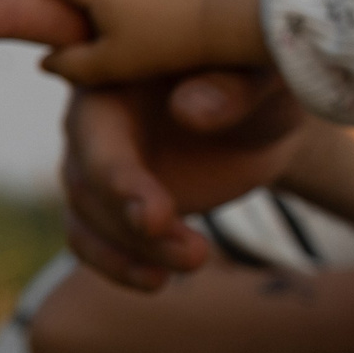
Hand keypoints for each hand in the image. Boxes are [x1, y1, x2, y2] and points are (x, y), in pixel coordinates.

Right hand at [61, 73, 310, 289]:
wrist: (266, 113)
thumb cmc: (263, 73)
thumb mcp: (263, 73)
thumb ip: (232, 86)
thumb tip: (187, 111)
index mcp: (113, 71)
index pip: (99, 131)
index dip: (120, 177)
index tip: (154, 217)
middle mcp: (92, 117)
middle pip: (87, 181)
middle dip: (131, 223)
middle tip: (191, 252)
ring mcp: (95, 161)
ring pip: (89, 216)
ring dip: (134, 249)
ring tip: (195, 260)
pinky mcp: (110, 199)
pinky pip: (94, 238)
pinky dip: (118, 264)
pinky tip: (157, 281)